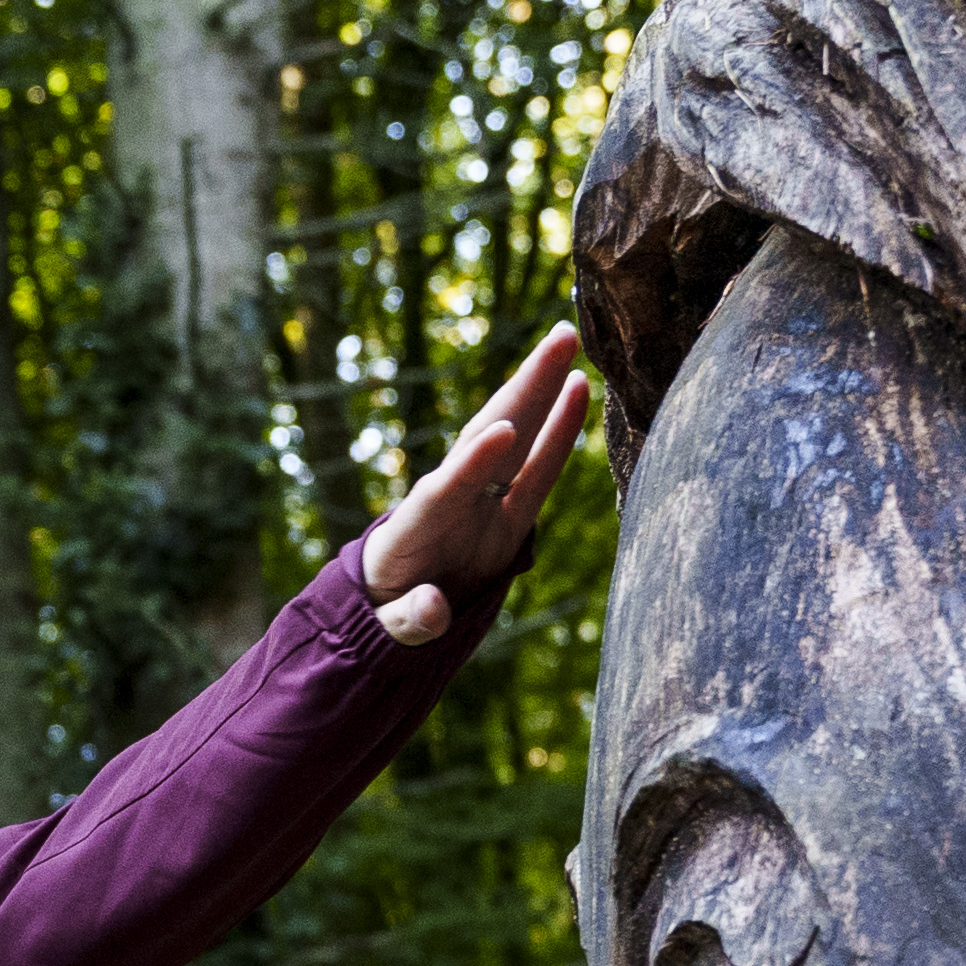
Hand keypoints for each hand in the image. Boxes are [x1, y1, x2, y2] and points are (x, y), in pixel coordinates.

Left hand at [363, 324, 598, 646]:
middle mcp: (452, 498)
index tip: (497, 433)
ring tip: (565, 338)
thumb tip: (434, 610)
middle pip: (486, 437)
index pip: (446, 490)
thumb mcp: (388, 628)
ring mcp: (482, 497)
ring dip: (538, 386)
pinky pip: (536, 464)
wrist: (392, 600)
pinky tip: (579, 387)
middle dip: (521, 391)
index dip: (470, 466)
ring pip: (514, 433)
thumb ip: (407, 621)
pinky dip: (556, 428)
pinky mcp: (508, 509)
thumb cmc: (386, 613)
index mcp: (416, 529)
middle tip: (554, 340)